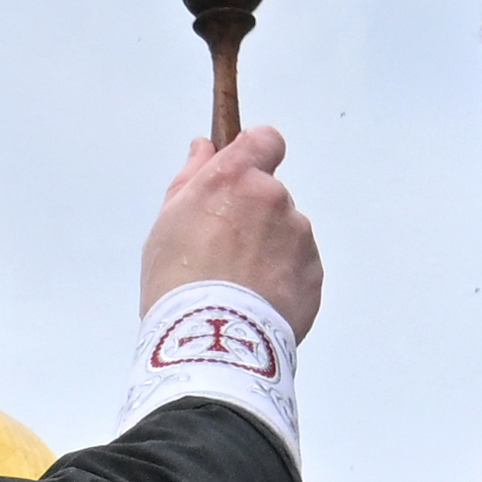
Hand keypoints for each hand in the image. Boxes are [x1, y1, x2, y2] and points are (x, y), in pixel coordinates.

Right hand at [140, 124, 322, 336]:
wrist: (212, 341)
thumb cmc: (179, 281)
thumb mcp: (168, 221)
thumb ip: (191, 177)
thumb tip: (204, 148)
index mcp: (236, 177)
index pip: (265, 140)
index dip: (255, 154)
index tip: (242, 175)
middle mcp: (273, 198)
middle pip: (270, 195)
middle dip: (253, 216)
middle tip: (223, 252)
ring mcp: (298, 236)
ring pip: (286, 233)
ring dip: (269, 249)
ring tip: (239, 284)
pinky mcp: (313, 273)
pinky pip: (299, 266)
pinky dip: (283, 279)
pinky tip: (257, 300)